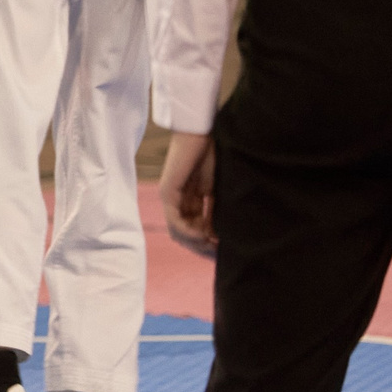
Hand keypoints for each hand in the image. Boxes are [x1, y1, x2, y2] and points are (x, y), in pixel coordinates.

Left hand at [159, 130, 216, 257]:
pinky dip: (188, 232)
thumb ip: (215, 211)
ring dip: (196, 243)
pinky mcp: (167, 192)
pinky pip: (175, 220)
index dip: (208, 245)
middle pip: (185, 236)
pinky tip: (203, 236)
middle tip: (220, 256)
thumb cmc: (212, 157)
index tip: (224, 255)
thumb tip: (222, 237)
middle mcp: (177, 203)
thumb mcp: (216, 191)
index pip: (194, 231)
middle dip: (203, 248)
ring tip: (213, 248)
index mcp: (190, 202)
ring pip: (178, 232)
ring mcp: (170, 198)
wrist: (201, 135)